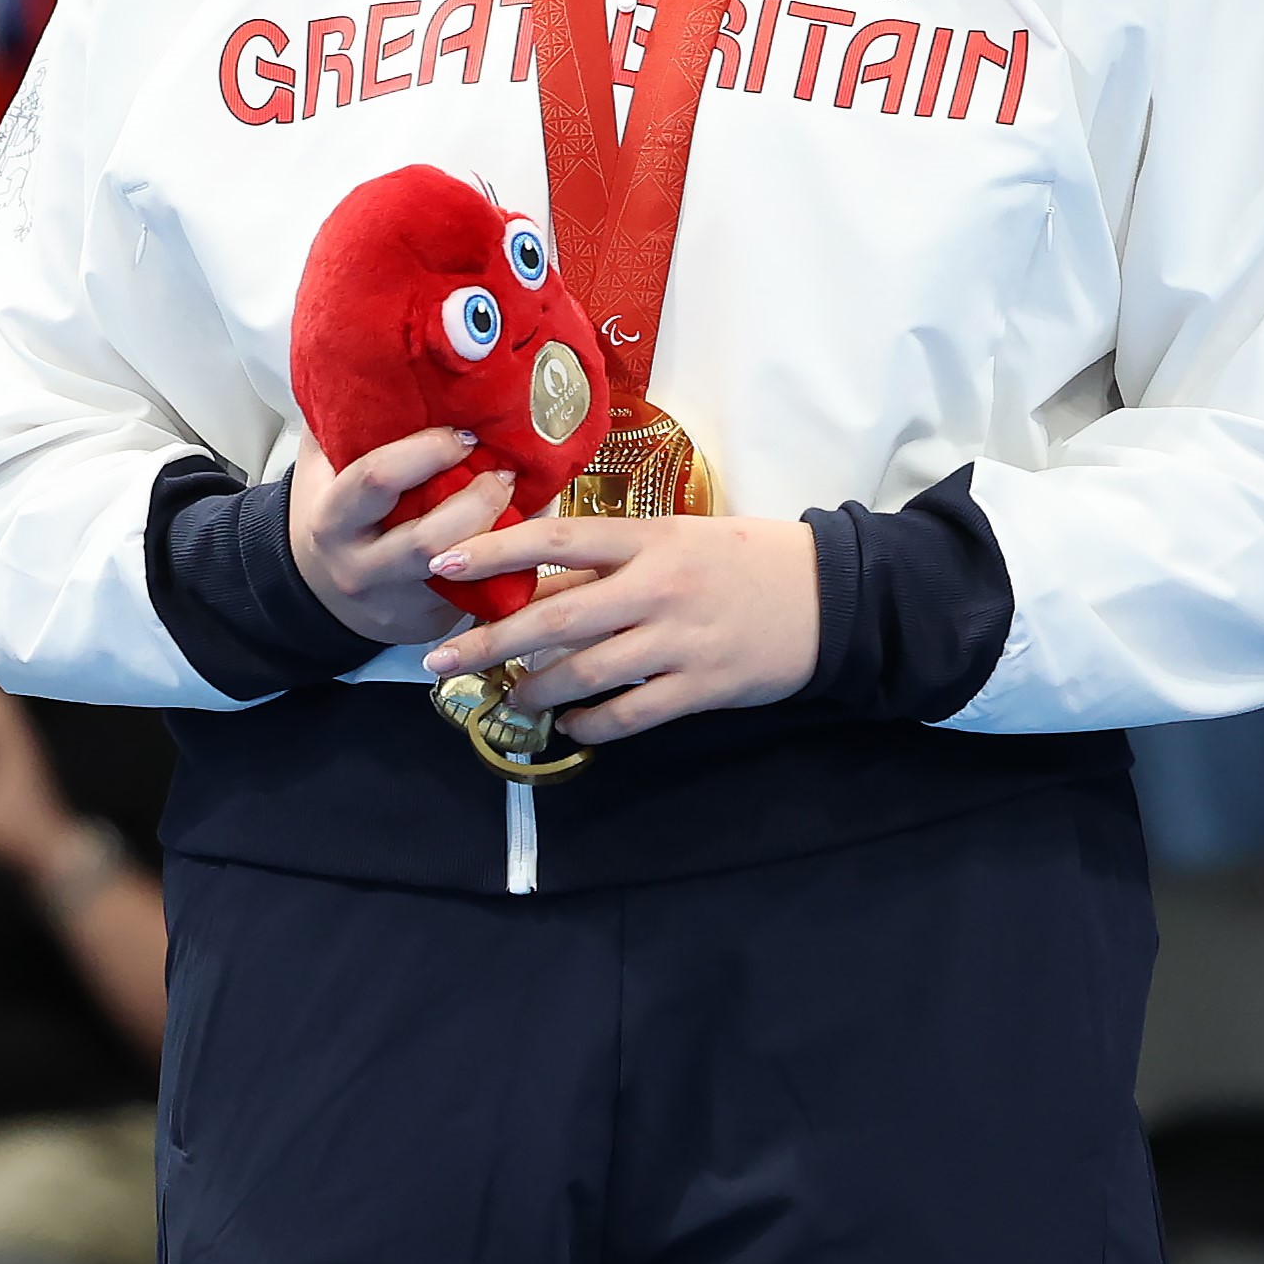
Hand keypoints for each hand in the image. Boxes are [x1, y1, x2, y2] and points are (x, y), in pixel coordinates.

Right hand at [288, 429, 519, 644]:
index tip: (463, 434)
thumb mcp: (322, 464)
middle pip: (427, 539)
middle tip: (507, 468)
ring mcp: (394, 601)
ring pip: (458, 573)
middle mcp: (359, 566)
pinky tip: (524, 532)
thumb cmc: (332, 508)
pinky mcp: (425, 623)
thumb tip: (375, 349)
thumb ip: (342, 417)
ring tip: (520, 495)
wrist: (316, 590)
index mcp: (332, 518)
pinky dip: (507, 562)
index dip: (425, 452)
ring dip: (499, 531)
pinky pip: (475, 595)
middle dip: (476, 500)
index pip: (376, 479)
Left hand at [418, 511, 821, 743]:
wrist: (826, 595)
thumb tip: (539, 576)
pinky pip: (630, 713)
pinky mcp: (700, 687)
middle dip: (489, 640)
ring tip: (507, 698)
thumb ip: (615, 558)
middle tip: (438, 661)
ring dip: (534, 689)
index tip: (443, 563)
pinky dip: (591, 723)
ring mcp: (677, 640)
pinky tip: (572, 724)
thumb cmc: (742, 558)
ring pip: (585, 671)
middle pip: (555, 616)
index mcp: (649, 539)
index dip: (495, 550)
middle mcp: (656, 587)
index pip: (557, 540)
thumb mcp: (678, 538)